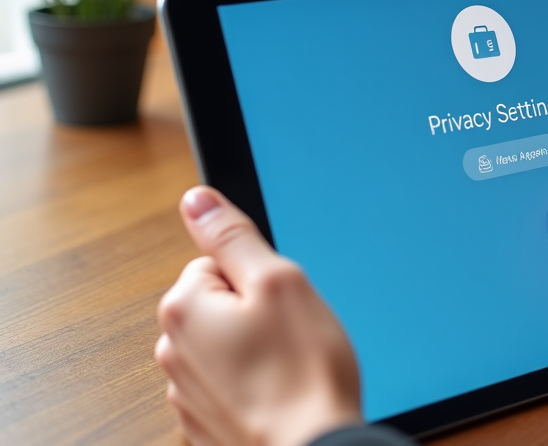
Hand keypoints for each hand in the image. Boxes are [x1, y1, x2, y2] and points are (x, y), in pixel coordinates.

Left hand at [156, 187, 360, 445]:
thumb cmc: (302, 374)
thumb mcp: (278, 281)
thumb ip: (233, 236)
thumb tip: (198, 199)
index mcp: (184, 308)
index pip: (220, 261)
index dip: (261, 277)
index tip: (281, 302)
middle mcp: (173, 350)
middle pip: (223, 302)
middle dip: (259, 312)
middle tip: (290, 334)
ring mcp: (188, 390)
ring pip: (231, 342)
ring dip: (259, 348)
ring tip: (289, 366)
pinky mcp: (207, 420)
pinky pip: (233, 380)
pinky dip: (257, 382)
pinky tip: (282, 391)